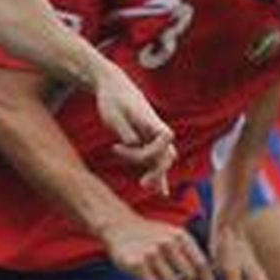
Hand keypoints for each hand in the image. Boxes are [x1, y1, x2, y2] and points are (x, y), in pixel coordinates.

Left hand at [93, 61, 174, 193]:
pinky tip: (161, 192)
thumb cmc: (112, 100)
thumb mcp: (113, 114)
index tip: (131, 144)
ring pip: (162, 160)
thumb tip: (134, 144)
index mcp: (150, 120)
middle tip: (142, 183)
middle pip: (167, 154)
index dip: (156, 147)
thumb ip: (125, 130)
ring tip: (143, 185)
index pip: (165, 135)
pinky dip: (157, 176)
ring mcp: (153, 137)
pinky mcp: (146, 142)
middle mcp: (156, 130)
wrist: (114, 88)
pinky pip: (155, 162)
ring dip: (155, 174)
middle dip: (156, 170)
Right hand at [102, 213, 214, 279]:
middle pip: (189, 276)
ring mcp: (152, 253)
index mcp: (181, 236)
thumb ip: (187, 250)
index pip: (201, 264)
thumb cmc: (149, 235)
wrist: (119, 226)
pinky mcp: (136, 264)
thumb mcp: (171, 234)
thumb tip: (206, 277)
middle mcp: (168, 243)